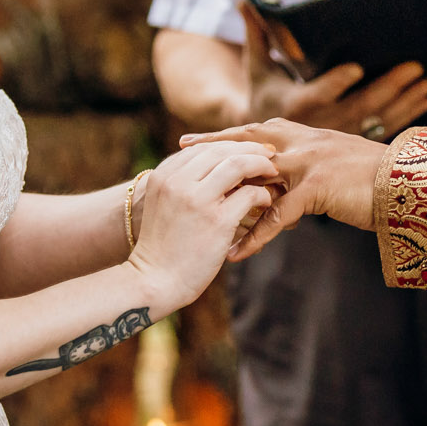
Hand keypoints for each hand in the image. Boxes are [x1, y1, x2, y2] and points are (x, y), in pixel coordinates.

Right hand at [127, 141, 280, 310]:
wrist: (153, 281)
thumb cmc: (162, 247)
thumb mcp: (163, 204)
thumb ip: (181, 184)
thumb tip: (212, 169)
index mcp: (163, 176)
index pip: (201, 148)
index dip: (227, 145)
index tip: (246, 149)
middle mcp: (178, 182)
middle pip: (220, 150)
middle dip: (249, 148)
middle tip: (269, 154)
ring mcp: (198, 200)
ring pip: (238, 164)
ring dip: (260, 164)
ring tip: (273, 171)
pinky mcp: (217, 221)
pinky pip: (249, 194)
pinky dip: (263, 194)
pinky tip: (266, 201)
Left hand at [180, 119, 386, 260]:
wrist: (413, 184)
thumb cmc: (381, 180)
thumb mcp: (342, 166)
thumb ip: (315, 169)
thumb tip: (294, 183)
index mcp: (310, 135)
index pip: (260, 130)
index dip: (228, 134)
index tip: (199, 137)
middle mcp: (305, 141)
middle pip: (248, 140)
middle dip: (213, 146)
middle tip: (182, 149)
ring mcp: (309, 162)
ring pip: (256, 175)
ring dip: (227, 193)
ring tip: (198, 208)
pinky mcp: (317, 187)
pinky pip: (277, 214)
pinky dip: (256, 235)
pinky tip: (238, 252)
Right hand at [241, 6, 426, 138]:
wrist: (267, 142)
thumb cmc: (264, 93)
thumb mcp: (258, 66)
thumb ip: (258, 33)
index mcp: (296, 103)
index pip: (318, 93)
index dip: (337, 83)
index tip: (357, 68)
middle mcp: (320, 124)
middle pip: (359, 106)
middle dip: (389, 87)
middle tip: (416, 67)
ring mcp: (339, 136)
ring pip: (376, 119)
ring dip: (405, 101)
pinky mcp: (352, 142)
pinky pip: (382, 129)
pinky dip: (406, 115)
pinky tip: (425, 99)